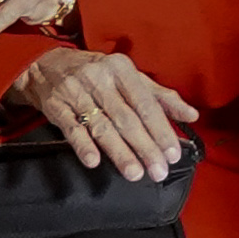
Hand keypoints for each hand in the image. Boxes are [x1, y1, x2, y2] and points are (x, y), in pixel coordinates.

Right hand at [6, 49, 194, 180]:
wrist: (46, 65)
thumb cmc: (97, 72)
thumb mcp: (129, 76)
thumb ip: (160, 96)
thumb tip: (191, 114)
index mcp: (123, 69)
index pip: (146, 103)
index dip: (161, 129)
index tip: (172, 152)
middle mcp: (101, 79)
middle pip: (127, 118)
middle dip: (145, 147)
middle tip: (158, 170)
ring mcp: (77, 93)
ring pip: (102, 127)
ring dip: (120, 152)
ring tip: (135, 173)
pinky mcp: (55, 107)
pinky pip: (72, 128)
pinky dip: (83, 146)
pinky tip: (94, 161)